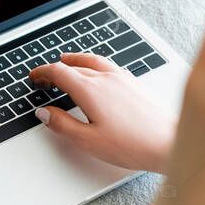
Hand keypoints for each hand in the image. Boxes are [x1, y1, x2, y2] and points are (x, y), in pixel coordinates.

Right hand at [28, 53, 176, 171]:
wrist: (170, 142)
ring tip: (68, 62)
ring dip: (76, 60)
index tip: (34, 77)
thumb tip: (44, 113)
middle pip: (74, 65)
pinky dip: (94, 64)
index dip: (42, 73)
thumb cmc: (134, 144)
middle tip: (45, 77)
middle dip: (56, 69)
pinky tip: (98, 72)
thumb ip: (63, 125)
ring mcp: (123, 78)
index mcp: (90, 90)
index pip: (59, 72)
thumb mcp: (88, 141)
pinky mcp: (135, 83)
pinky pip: (108, 65)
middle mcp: (106, 78)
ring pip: (93, 60)